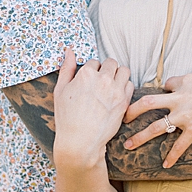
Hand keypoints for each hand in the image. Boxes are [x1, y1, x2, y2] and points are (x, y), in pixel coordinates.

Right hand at [51, 47, 132, 171]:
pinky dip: (125, 87)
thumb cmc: (67, 118)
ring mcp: (115, 90)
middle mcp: (102, 79)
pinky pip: (131, 84)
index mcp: (85, 74)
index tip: (89, 81)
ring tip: (111, 85)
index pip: (94, 61)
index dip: (91, 71)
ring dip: (118, 75)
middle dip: (106, 69)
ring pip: (124, 70)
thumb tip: (69, 51)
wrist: (80, 141)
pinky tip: (116, 95)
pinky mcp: (124, 101)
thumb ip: (66, 68)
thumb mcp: (60, 91)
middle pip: (111, 62)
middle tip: (101, 82)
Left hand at [123, 74, 191, 168]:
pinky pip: (178, 146)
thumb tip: (180, 85)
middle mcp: (181, 97)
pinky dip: (171, 156)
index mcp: (186, 82)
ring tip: (128, 145)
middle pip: (148, 103)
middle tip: (121, 118)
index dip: (160, 92)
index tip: (151, 100)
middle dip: (131, 111)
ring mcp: (186, 115)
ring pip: (155, 126)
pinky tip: (165, 164)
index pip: (165, 86)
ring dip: (140, 137)